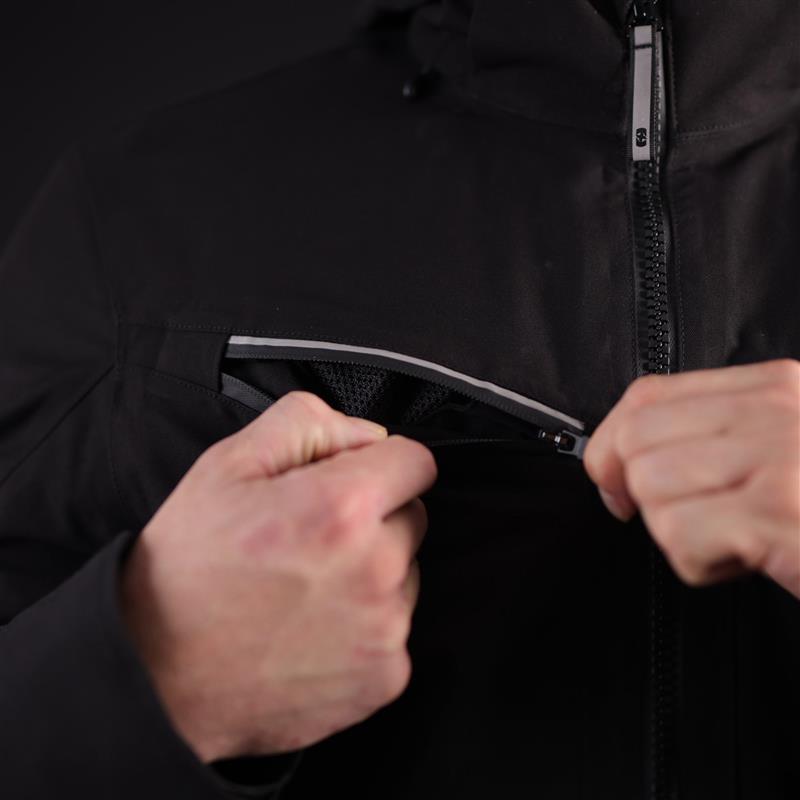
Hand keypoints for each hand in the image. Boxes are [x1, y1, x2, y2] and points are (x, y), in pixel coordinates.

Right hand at [119, 391, 437, 761]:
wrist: (157, 670)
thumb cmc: (188, 566)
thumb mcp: (229, 464)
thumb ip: (308, 424)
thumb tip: (370, 435)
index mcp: (342, 508)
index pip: (416, 461)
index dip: (380, 464)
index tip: (353, 481)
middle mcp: (375, 570)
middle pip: (412, 518)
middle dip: (375, 519)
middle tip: (312, 539)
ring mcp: (384, 630)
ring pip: (406, 575)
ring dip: (373, 574)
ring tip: (305, 589)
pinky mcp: (384, 677)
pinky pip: (396, 630)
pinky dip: (366, 628)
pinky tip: (312, 629)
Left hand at [583, 359, 799, 597]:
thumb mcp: (782, 447)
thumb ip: (716, 433)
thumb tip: (622, 456)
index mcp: (772, 387)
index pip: (647, 395)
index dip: (610, 443)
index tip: (612, 480)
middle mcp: (774, 412)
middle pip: (637, 440)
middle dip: (637, 491)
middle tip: (680, 517)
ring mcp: (779, 458)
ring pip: (651, 487)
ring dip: (676, 529)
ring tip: (730, 536)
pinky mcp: (778, 512)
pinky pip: (681, 536)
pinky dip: (699, 563)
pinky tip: (746, 559)